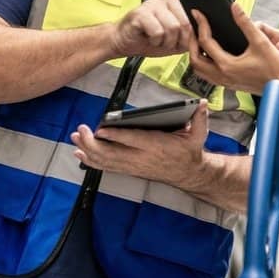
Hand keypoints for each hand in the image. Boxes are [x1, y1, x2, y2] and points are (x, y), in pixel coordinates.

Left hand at [71, 100, 208, 184]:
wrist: (189, 174)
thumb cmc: (190, 150)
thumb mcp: (199, 134)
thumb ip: (200, 118)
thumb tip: (203, 103)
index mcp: (157, 146)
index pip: (133, 140)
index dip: (116, 136)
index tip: (100, 128)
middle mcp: (142, 158)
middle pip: (113, 153)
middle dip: (93, 144)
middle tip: (80, 131)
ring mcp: (134, 166)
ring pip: (107, 162)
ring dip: (88, 151)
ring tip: (75, 139)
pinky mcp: (130, 170)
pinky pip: (108, 168)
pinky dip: (92, 162)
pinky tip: (80, 154)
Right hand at [111, 0, 191, 57]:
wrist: (123, 41)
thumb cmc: (148, 39)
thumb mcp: (176, 39)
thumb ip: (190, 36)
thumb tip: (202, 36)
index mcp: (177, 1)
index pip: (194, 18)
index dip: (189, 35)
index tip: (180, 41)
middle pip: (185, 24)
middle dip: (177, 40)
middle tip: (165, 41)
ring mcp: (153, 3)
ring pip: (173, 28)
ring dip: (165, 42)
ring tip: (156, 39)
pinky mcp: (141, 12)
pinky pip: (158, 32)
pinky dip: (154, 41)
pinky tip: (147, 37)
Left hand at [188, 3, 278, 93]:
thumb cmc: (275, 68)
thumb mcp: (261, 41)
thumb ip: (245, 22)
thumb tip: (235, 7)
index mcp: (227, 65)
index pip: (205, 42)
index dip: (201, 25)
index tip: (198, 14)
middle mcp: (223, 76)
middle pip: (195, 59)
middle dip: (191, 42)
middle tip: (194, 28)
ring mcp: (226, 82)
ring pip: (200, 71)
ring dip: (196, 55)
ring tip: (199, 40)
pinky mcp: (230, 85)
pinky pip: (209, 76)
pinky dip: (205, 64)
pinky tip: (212, 55)